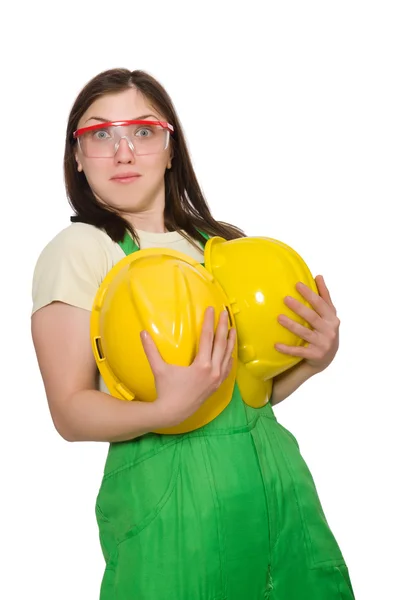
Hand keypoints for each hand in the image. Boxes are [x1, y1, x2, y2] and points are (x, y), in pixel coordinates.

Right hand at [140, 307, 235, 427]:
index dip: (209, 321)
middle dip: (223, 326)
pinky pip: (227, 368)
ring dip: (230, 341)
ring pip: (227, 355)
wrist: (174, 413)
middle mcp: (213, 371)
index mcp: (202, 365)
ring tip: (232, 329)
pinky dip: (229, 357)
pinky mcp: (217, 385)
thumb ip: (151, 350)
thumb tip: (142, 332)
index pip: (207, 337)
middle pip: (221, 343)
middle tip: (225, 313)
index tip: (212, 309)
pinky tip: (230, 352)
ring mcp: (217, 379)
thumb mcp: (159, 369)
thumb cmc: (166, 391)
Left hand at [275, 275, 339, 372]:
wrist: (327, 358)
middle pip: (312, 317)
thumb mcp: (328, 314)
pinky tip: (276, 345)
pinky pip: (299, 351)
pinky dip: (288, 349)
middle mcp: (330, 331)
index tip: (297, 284)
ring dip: (292, 325)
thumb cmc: (325, 330)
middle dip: (299, 308)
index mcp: (332, 318)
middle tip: (285, 299)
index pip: (320, 304)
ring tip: (279, 318)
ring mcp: (323, 344)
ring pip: (305, 333)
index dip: (310, 294)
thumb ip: (324, 296)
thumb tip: (319, 276)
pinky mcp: (315, 355)